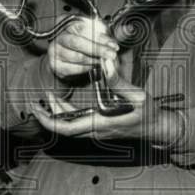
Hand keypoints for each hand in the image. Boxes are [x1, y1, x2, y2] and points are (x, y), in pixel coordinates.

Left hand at [31, 80, 184, 145]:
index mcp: (100, 124)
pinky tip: (65, 103)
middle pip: (63, 128)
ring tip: (49, 97)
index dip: (48, 120)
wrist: (157, 128)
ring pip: (69, 126)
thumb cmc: (148, 113)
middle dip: (48, 115)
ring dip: (57, 114)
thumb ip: (118, 80)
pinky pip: (77, 124)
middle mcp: (95, 131)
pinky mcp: (99, 129)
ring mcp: (96, 132)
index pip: (66, 128)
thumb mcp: (136, 95)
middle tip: (37, 101)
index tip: (38, 107)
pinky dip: (68, 114)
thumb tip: (105, 63)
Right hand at [46, 16, 119, 80]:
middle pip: (77, 42)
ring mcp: (55, 50)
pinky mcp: (55, 64)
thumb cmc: (78, 42)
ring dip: (93, 60)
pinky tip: (93, 65)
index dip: (99, 36)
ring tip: (103, 61)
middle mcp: (58, 35)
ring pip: (76, 56)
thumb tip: (110, 44)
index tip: (112, 44)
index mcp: (66, 22)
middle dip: (97, 49)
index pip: (83, 28)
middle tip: (111, 54)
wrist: (63, 56)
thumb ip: (98, 35)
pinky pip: (73, 68)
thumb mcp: (88, 33)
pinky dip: (86, 68)